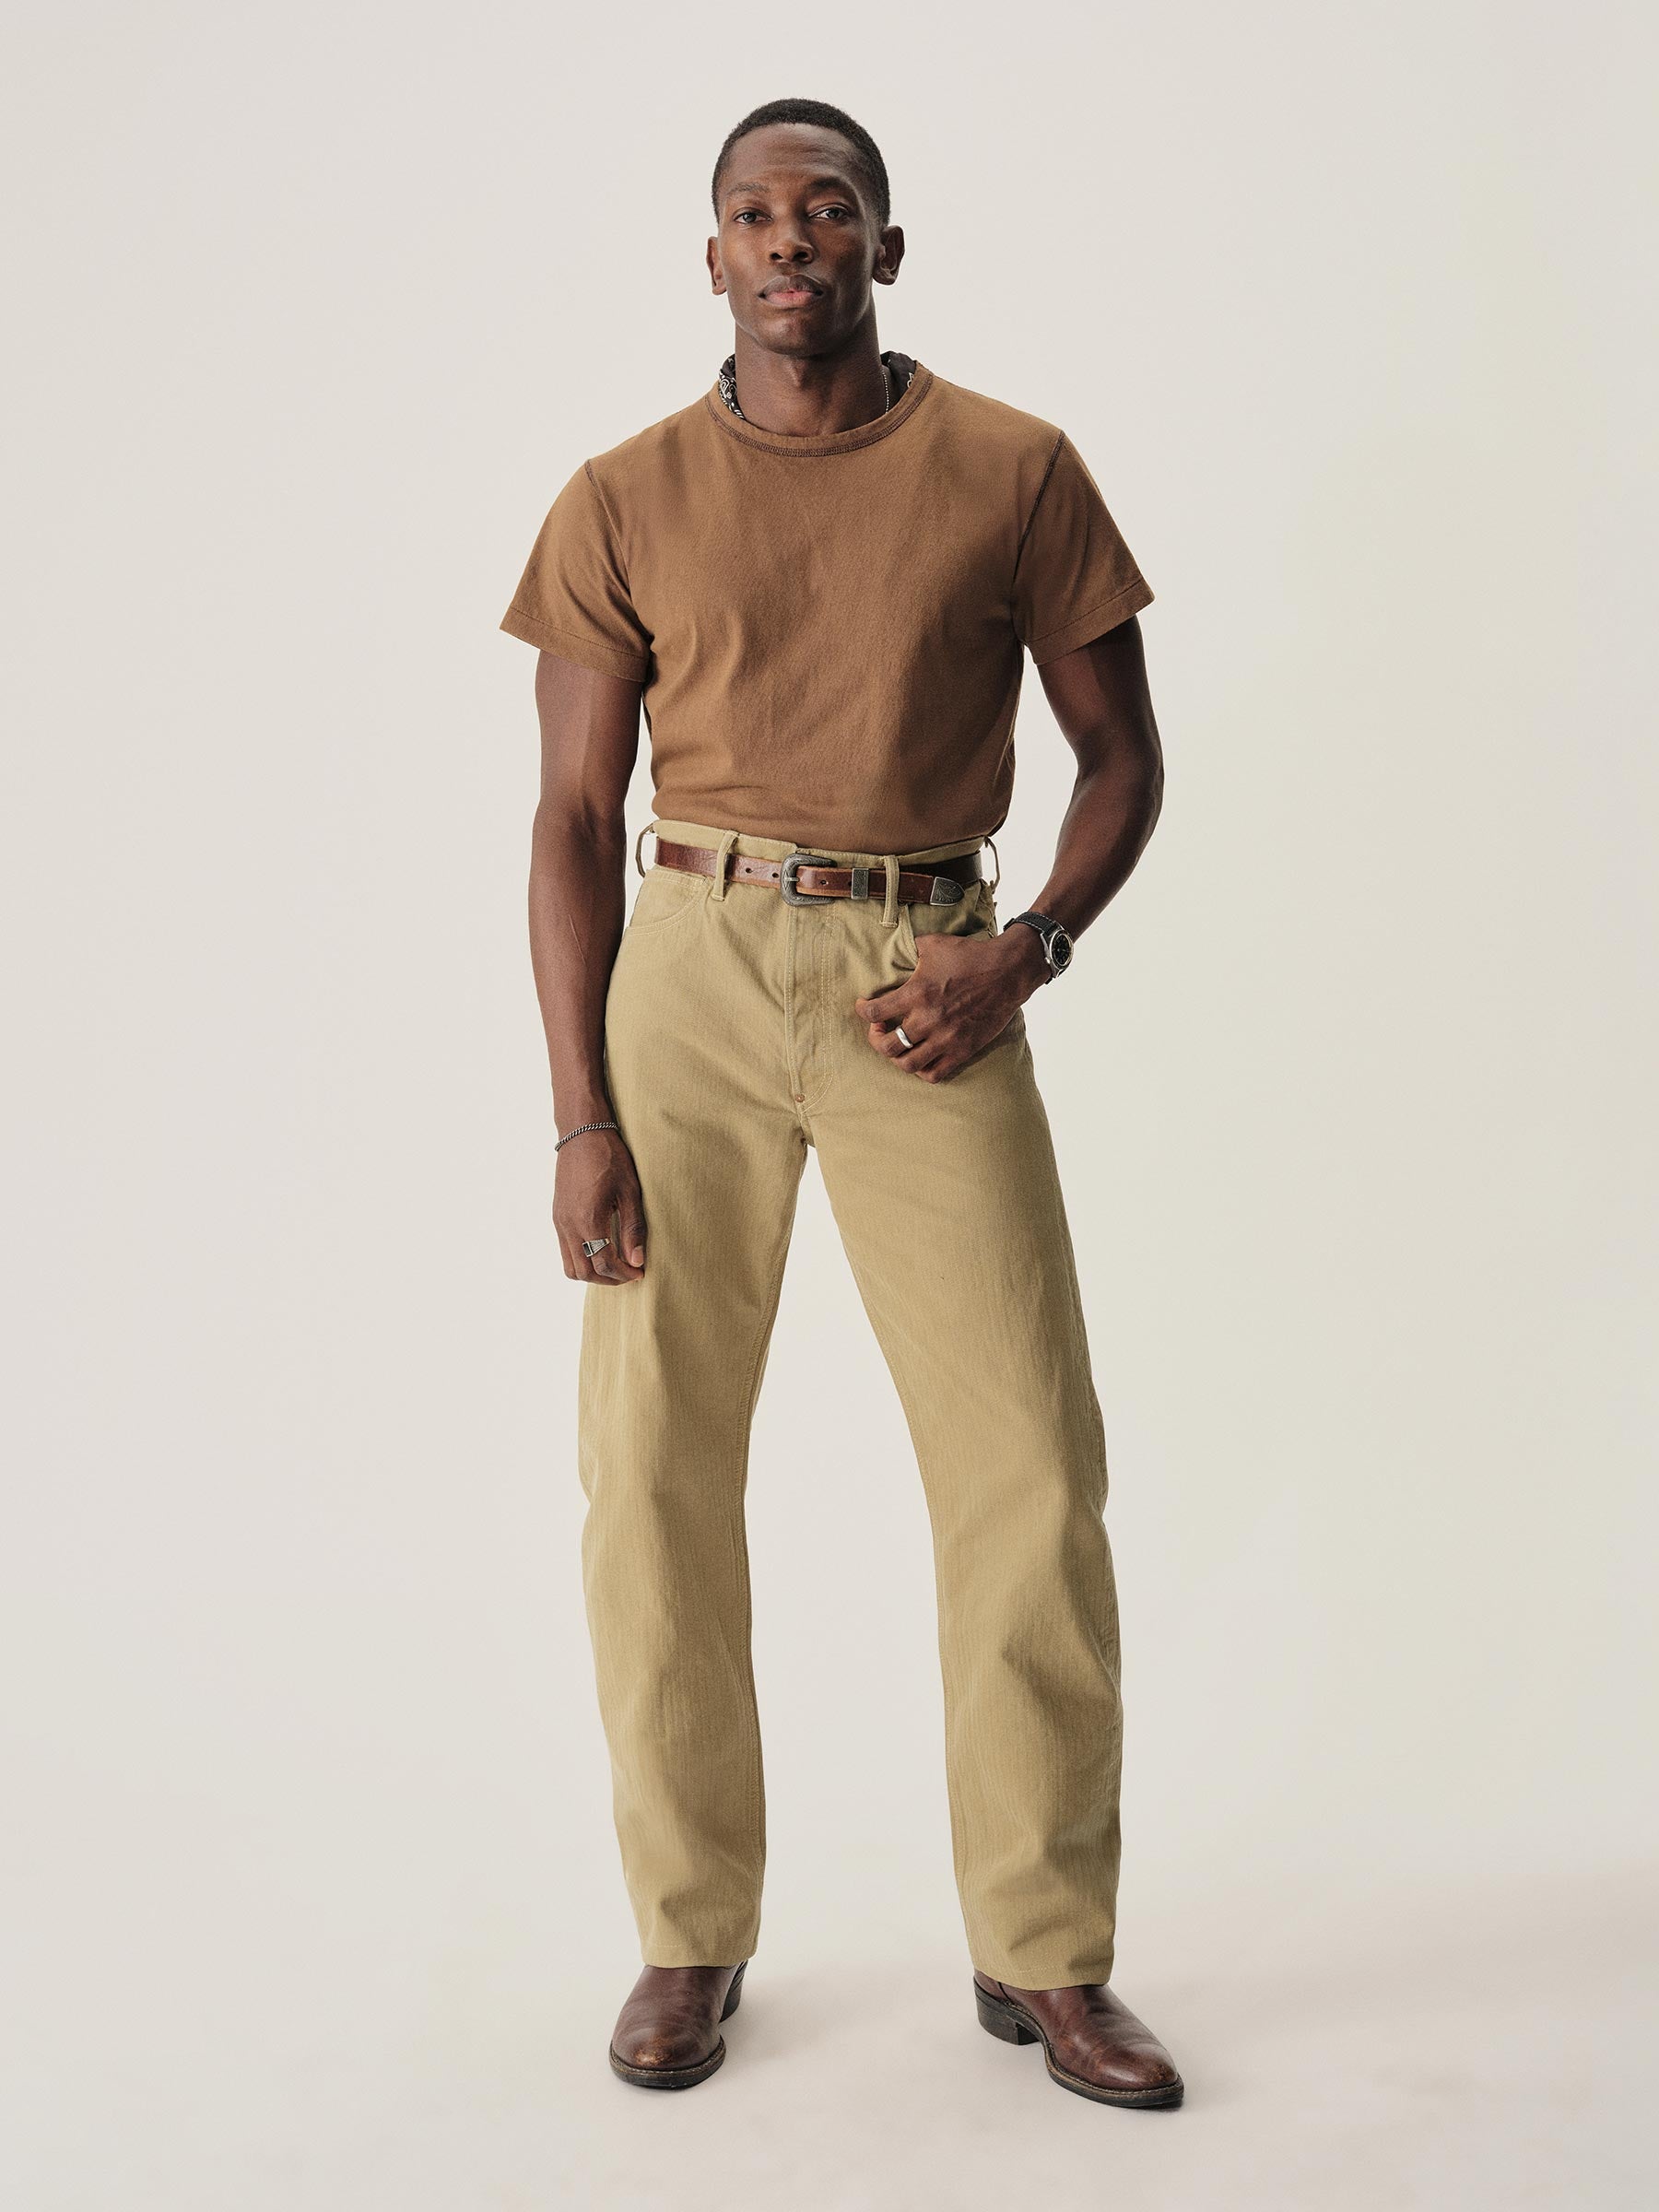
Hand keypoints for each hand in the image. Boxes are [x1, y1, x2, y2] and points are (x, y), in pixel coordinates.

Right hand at [554, 1127, 646, 1282]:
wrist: (581, 1134)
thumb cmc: (610, 1158)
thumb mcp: (630, 1192)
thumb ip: (633, 1229)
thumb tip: (637, 1260)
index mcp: (588, 1219)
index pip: (604, 1264)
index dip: (624, 1274)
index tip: (640, 1272)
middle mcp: (569, 1225)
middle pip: (585, 1272)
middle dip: (609, 1279)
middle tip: (629, 1272)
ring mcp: (559, 1221)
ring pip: (570, 1266)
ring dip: (592, 1273)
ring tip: (614, 1264)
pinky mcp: (557, 1216)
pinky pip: (564, 1251)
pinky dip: (581, 1259)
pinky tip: (600, 1248)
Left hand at [852, 927, 1048, 1081]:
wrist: (1008, 972)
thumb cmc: (971, 956)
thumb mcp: (934, 944)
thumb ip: (911, 949)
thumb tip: (899, 947)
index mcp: (917, 993)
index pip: (875, 1012)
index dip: (862, 1011)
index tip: (864, 1007)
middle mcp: (928, 1020)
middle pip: (886, 1046)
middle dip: (875, 1039)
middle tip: (879, 1030)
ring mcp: (946, 1038)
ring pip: (907, 1065)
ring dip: (896, 1057)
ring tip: (899, 1045)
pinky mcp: (963, 1050)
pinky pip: (935, 1074)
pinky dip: (922, 1071)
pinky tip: (921, 1057)